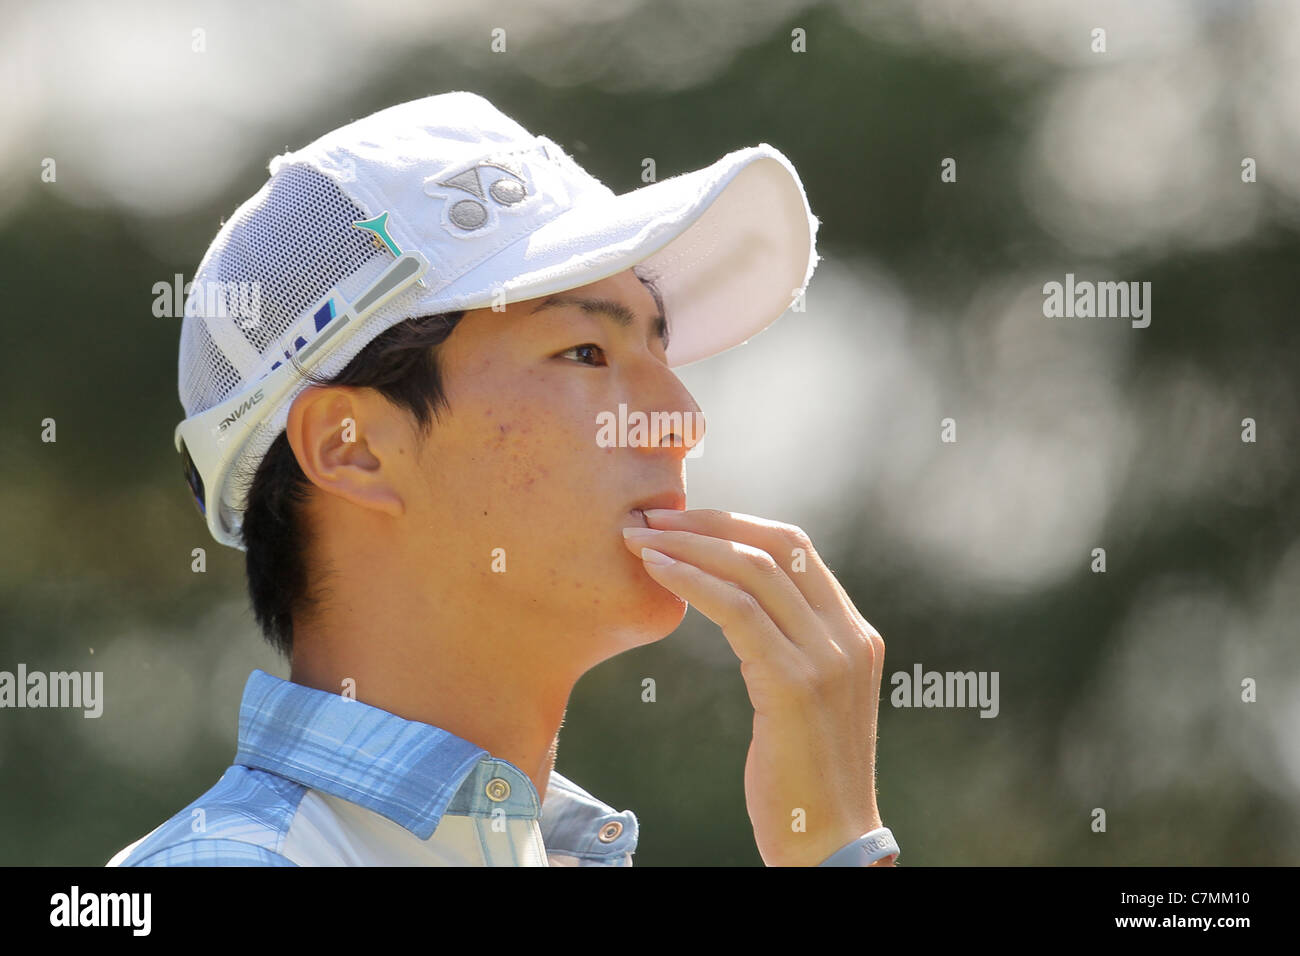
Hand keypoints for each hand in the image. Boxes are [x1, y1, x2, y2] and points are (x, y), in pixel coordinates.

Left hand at [622, 508, 887, 866]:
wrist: (831, 845)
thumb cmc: (804, 779)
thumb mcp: (804, 699)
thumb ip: (787, 648)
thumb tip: (739, 606)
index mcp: (854, 632)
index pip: (794, 548)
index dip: (733, 522)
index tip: (681, 519)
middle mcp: (848, 636)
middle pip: (776, 543)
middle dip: (708, 520)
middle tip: (651, 516)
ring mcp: (827, 658)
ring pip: (753, 569)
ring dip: (688, 545)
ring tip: (639, 539)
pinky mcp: (796, 684)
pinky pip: (737, 611)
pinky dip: (692, 581)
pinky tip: (656, 572)